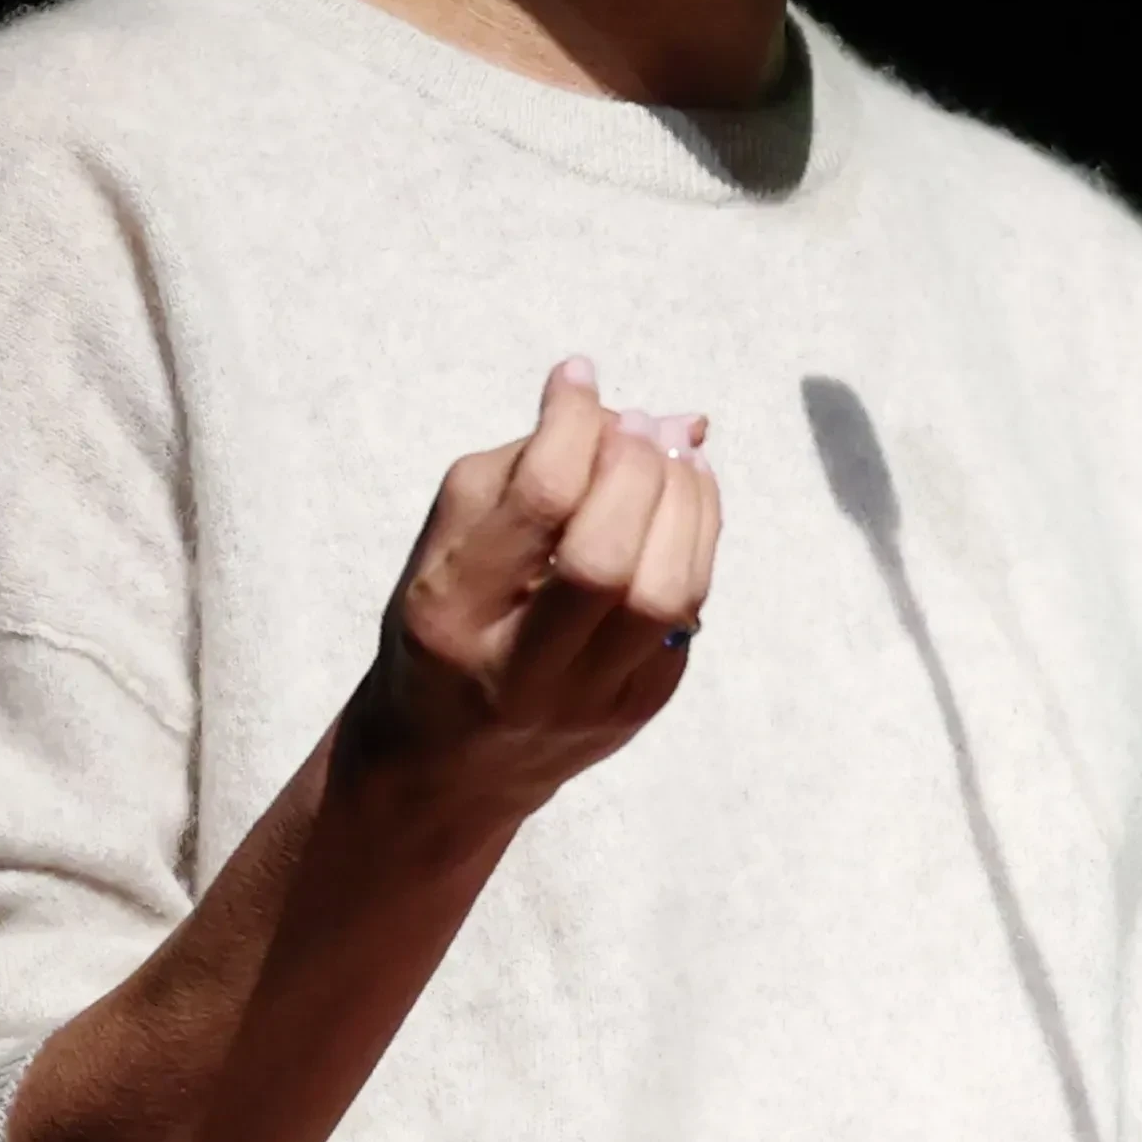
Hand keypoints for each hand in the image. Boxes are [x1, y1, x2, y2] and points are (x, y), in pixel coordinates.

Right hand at [350, 361, 721, 832]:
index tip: (578, 379)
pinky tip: (684, 501)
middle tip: (636, 422)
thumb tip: (628, 409)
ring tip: (673, 452)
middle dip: (636, 467)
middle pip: (608, 556)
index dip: (573, 425)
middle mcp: (521, 668)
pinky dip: (698, 541)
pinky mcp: (638, 709)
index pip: (537, 504)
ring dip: (685, 502)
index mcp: (453, 612)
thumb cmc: (444, 624)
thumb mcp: (443, 546)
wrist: (451, 762)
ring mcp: (588, 699)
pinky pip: (688, 614)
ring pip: (666, 594)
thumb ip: (520, 468)